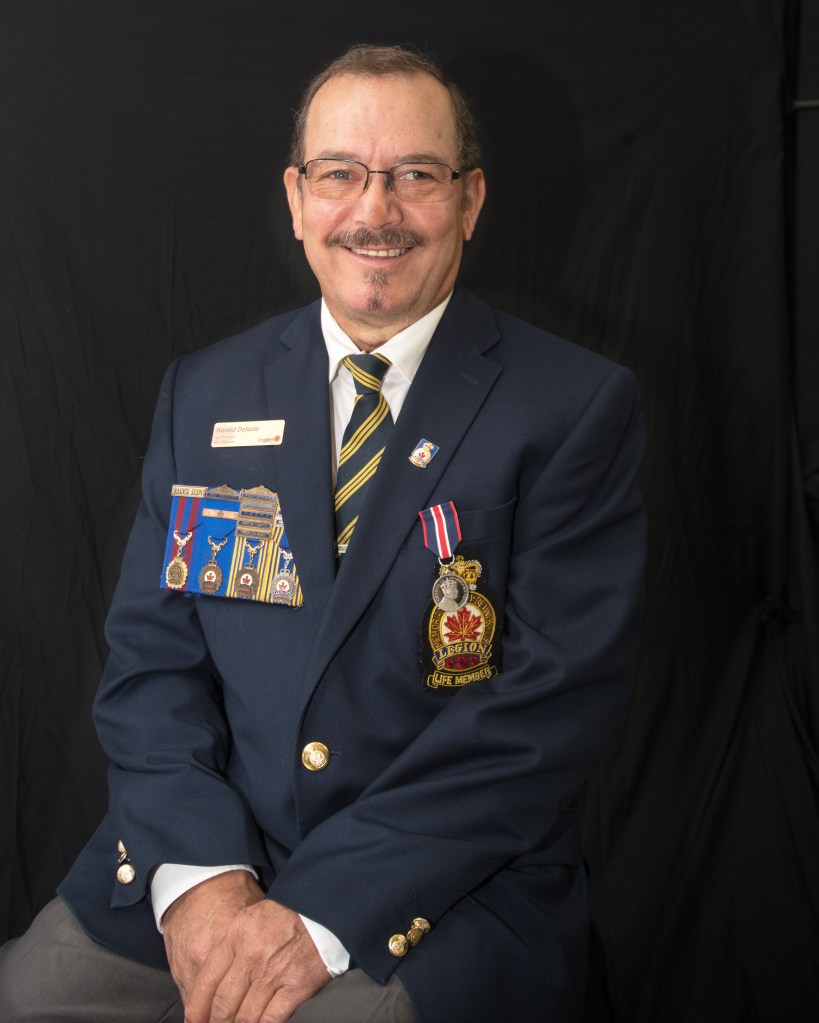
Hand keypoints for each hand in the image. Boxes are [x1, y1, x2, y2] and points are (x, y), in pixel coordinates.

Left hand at [162, 870, 329, 1022]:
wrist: (321, 909)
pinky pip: (271, 1019)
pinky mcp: (297, 985)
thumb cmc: (281, 916)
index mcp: (236, 935)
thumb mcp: (247, 920)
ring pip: (245, 1016)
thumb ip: (227, 949)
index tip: (193, 1021)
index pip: (206, 981)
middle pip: (223, 1004)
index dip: (196, 1009)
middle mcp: (252, 955)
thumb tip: (207, 987)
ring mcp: (275, 972)